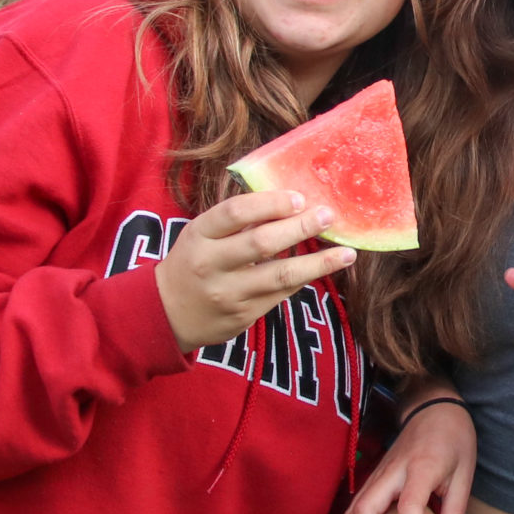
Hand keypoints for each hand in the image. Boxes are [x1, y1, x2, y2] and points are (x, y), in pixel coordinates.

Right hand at [156, 190, 355, 352]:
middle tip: (328, 215)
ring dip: (318, 263)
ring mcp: (228, 293)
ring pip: (279, 276)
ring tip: (347, 253)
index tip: (298, 198)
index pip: (235, 213)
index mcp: (199, 236)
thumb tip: (289, 199)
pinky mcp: (243, 316)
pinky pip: (280, 294)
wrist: (166, 314)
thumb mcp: (202, 235)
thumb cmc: (193, 262)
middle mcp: (211, 265)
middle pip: (261, 243)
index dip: (270, 203)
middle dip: (300, 228)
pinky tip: (324, 267)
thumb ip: (238, 220)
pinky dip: (304, 278)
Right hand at [347, 389, 475, 513]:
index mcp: (421, 468)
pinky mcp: (372, 477)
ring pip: (354, 510)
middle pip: (365, 510)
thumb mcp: (464, 475)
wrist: (434, 406)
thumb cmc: (454, 439)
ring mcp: (378, 473)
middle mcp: (392, 472)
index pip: (409, 507)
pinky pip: (357, 507)